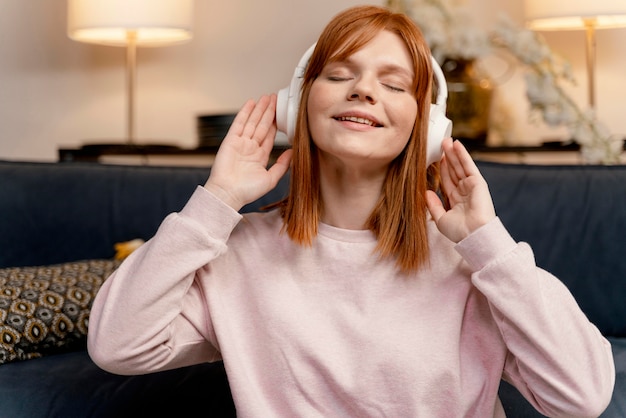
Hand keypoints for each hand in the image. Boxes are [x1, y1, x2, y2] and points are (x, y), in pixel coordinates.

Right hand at [204, 94, 292, 210]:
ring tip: (266, 97)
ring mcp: (240, 143)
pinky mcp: (230, 140)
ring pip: (252, 122)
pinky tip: (251, 103)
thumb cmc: (247, 191)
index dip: (275, 123)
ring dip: (259, 109)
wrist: (228, 194)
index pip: (269, 136)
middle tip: (275, 98)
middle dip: (268, 112)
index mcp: (259, 156)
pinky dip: (245, 112)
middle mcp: (250, 148)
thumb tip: (293, 152)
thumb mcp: (271, 179)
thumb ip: (282, 165)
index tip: (281, 113)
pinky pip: (239, 123)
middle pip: (261, 125)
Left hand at [425, 138, 495, 242]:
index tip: (435, 158)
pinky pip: (468, 165)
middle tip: (440, 144)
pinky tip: (457, 144)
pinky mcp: (477, 182)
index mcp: (455, 200)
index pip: (447, 181)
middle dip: (447, 157)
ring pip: (460, 166)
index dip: (441, 169)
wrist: (473, 234)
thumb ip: (433, 205)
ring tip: (446, 140)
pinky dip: (463, 154)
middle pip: (453, 170)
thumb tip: (426, 192)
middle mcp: (464, 192)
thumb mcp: (440, 218)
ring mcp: (471, 186)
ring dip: (453, 153)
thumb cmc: (459, 231)